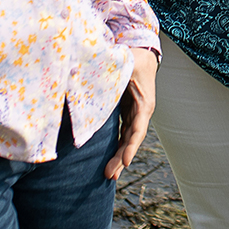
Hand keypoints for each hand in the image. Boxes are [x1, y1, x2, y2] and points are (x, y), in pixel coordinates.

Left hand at [106, 48, 158, 178]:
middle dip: (121, 159)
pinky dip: (116, 147)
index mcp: (144, 104)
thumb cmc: (133, 58)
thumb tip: (85, 81)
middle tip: (109, 176)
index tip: (125, 161)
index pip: (138, 129)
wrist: (142, 52)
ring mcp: (134, 114)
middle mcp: (141, 113)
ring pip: (127, 140)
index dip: (131, 146)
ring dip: (118, 157)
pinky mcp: (127, 113)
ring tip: (108, 175)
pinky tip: (109, 160)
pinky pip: (122, 134)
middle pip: (131, 140)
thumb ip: (111, 75)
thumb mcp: (125, 65)